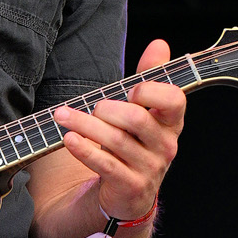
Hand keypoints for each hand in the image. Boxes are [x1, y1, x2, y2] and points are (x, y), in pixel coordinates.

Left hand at [53, 39, 182, 220]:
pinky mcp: (131, 187)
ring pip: (116, 141)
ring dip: (84, 125)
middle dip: (106, 108)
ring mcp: (150, 169)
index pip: (174, 100)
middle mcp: (166, 146)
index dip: (152, 91)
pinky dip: (84, 150)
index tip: (131, 89)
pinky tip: (68, 139)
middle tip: (91, 107)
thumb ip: (150, 79)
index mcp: (171, 123)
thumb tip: (159, 44)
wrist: (126, 193)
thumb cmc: (133, 144)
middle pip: (136, 119)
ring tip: (63, 116)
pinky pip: (106, 165)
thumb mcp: (142, 111)